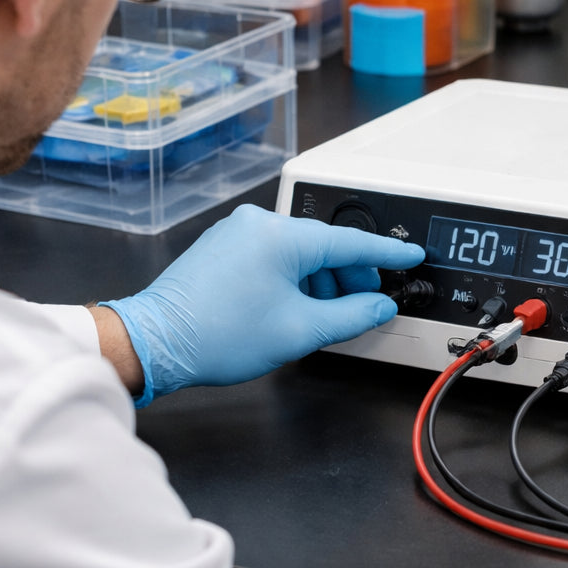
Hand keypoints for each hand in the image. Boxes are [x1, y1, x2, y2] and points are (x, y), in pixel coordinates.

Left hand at [100, 204, 424, 404]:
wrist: (157, 342)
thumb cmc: (218, 335)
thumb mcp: (300, 330)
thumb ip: (352, 315)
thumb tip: (379, 307)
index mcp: (282, 236)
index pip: (351, 242)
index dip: (386, 254)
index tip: (409, 254)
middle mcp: (258, 224)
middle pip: (325, 246)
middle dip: (349, 276)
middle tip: (365, 305)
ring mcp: (238, 233)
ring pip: (299, 252)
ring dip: (320, 282)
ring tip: (323, 317)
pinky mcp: (224, 247)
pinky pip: (274, 256)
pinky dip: (294, 278)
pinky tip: (296, 307)